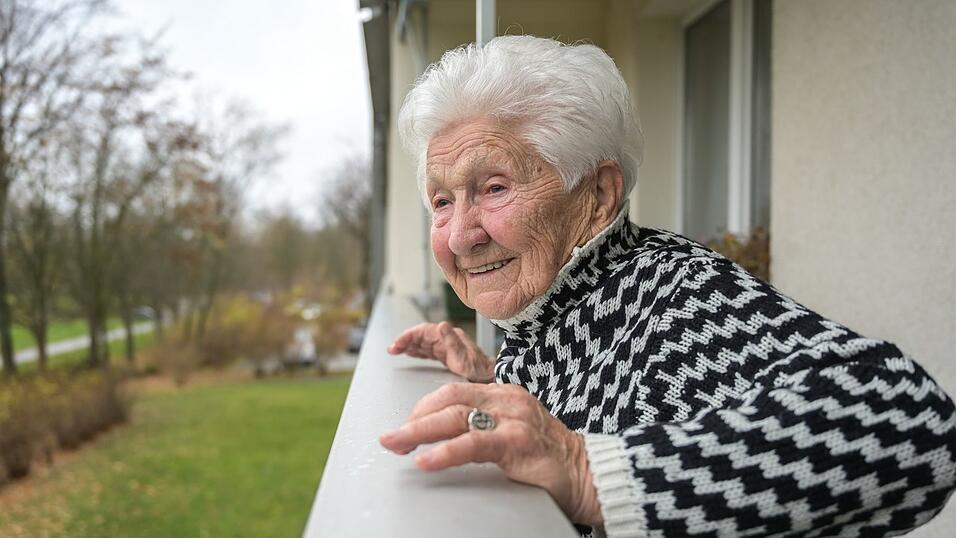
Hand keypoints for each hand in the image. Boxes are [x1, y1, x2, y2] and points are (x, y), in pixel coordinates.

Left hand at [379, 383, 602, 526]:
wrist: (589, 474)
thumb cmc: (550, 458)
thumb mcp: (513, 433)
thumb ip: (484, 428)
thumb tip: (444, 439)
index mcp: (504, 394)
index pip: (453, 390)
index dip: (423, 407)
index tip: (403, 426)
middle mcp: (507, 399)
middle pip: (448, 400)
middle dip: (413, 418)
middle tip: (389, 438)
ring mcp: (513, 418)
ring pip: (455, 417)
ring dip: (418, 431)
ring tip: (395, 444)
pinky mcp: (518, 442)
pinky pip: (473, 443)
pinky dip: (444, 451)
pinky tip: (426, 460)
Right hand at [387, 321, 494, 382]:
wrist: (489, 377)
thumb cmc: (478, 368)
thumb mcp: (463, 356)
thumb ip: (451, 340)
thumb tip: (440, 325)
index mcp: (448, 336)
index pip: (423, 331)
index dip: (408, 336)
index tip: (397, 344)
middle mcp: (446, 338)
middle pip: (420, 336)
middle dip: (404, 341)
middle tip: (391, 349)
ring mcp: (445, 346)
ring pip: (422, 343)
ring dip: (408, 346)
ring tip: (395, 351)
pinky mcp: (445, 355)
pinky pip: (426, 351)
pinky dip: (416, 351)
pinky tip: (409, 354)